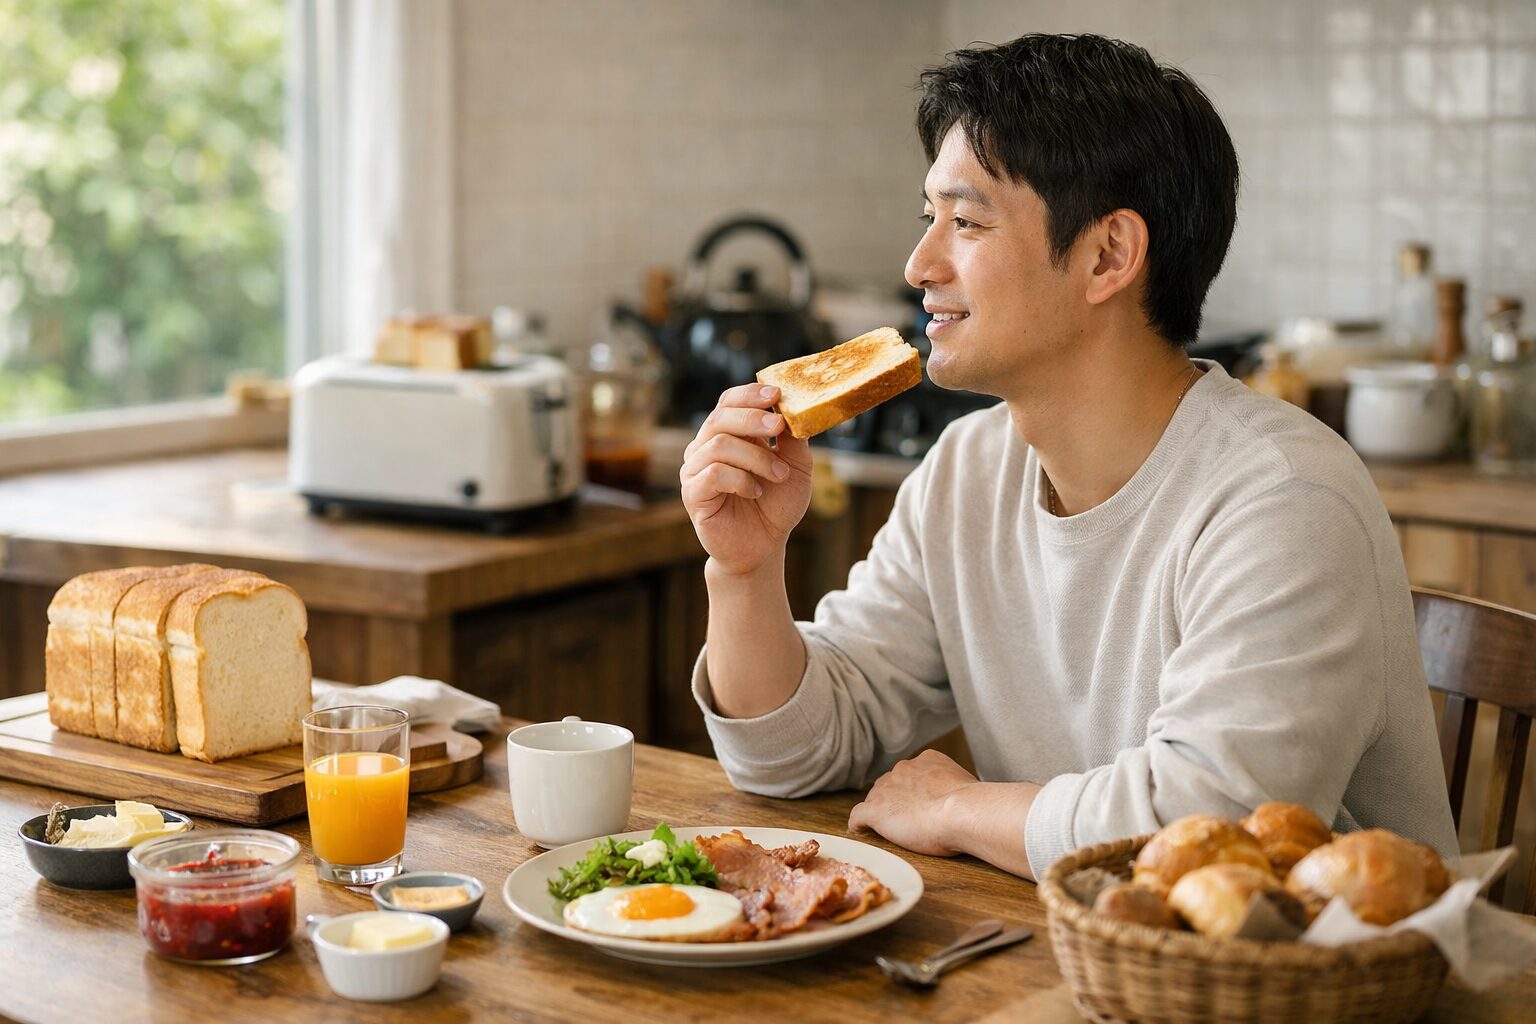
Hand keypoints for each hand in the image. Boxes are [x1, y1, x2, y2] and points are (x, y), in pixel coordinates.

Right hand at [680, 384, 811, 576]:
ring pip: (719, 445)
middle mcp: (706, 447)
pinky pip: (712, 475)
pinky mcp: (692, 494)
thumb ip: (793, 438)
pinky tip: (757, 491)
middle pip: (720, 417)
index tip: (776, 394)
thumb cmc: (777, 504)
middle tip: (778, 426)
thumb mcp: (796, 466)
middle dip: (752, 418)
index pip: (729, 401)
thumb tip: (795, 409)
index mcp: (729, 434)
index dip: (750, 394)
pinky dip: (741, 480)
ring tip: (778, 474)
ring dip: (755, 457)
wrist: (764, 546)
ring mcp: (695, 470)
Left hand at [848, 749, 979, 856]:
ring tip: (888, 830)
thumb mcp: (965, 785)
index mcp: (926, 761)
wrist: (963, 812)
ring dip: (880, 812)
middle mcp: (903, 769)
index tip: (919, 805)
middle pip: (889, 784)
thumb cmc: (972, 805)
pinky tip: (861, 831)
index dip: (912, 791)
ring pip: (874, 799)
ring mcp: (887, 789)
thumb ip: (953, 787)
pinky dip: (859, 824)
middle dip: (895, 800)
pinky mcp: (876, 810)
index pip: (911, 774)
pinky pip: (858, 816)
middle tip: (907, 821)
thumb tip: (958, 798)